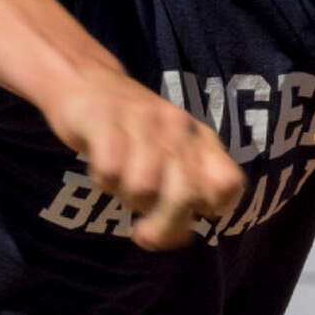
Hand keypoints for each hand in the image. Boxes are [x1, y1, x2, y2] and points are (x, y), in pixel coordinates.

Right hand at [42, 67, 244, 249]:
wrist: (87, 79)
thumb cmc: (133, 131)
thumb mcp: (171, 154)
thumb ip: (186, 190)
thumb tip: (182, 235)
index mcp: (200, 138)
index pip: (227, 184)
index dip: (211, 208)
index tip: (190, 214)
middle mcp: (177, 126)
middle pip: (184, 196)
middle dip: (163, 225)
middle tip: (144, 231)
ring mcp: (141, 120)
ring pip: (144, 187)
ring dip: (128, 198)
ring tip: (121, 187)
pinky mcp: (104, 119)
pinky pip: (109, 170)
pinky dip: (103, 181)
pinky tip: (102, 170)